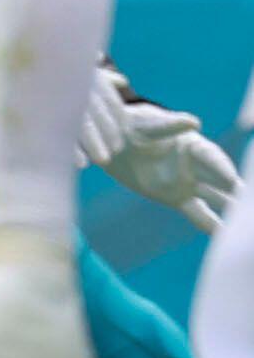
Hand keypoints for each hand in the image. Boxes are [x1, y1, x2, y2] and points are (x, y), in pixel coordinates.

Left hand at [78, 74, 236, 232]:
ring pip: (215, 198)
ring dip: (231, 209)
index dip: (222, 169)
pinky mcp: (176, 198)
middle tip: (250, 205)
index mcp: (193, 145)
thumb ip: (168, 126)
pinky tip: (223, 235)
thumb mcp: (146, 125)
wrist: (115, 143)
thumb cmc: (133, 127)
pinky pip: (197, 212)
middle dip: (239, 192)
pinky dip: (209, 223)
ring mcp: (189, 183)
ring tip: (246, 224)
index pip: (212, 158)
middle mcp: (197, 166)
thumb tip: (193, 122)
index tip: (233, 181)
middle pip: (222, 181)